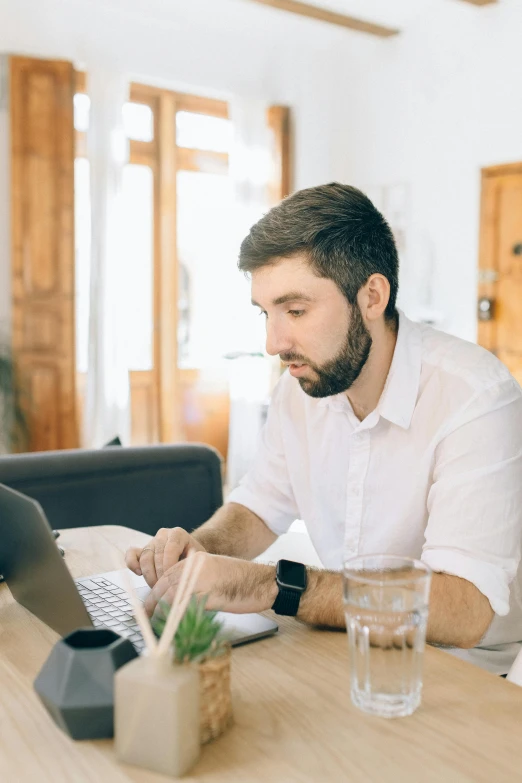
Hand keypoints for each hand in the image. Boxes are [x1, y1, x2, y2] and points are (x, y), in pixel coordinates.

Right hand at [125, 527, 205, 587]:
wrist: (190, 553)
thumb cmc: (194, 558)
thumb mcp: (197, 559)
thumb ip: (191, 565)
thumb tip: (184, 578)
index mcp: (177, 534)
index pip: (170, 549)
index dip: (169, 566)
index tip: (171, 581)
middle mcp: (163, 535)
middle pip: (156, 555)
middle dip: (159, 574)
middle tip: (163, 588)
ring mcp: (151, 541)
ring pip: (145, 557)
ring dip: (149, 574)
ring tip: (156, 587)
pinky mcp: (141, 549)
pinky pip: (131, 554)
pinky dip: (132, 564)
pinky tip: (138, 574)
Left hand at [144, 551, 277, 617]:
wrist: (263, 582)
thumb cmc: (241, 582)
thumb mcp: (212, 577)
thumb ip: (193, 585)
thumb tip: (173, 604)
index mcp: (194, 561)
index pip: (165, 577)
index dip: (154, 595)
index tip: (147, 609)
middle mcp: (194, 566)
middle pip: (164, 587)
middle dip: (152, 606)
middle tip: (145, 621)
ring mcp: (200, 579)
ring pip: (170, 597)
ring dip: (161, 615)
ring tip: (157, 629)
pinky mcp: (207, 594)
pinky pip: (185, 608)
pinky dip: (175, 620)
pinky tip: (172, 629)